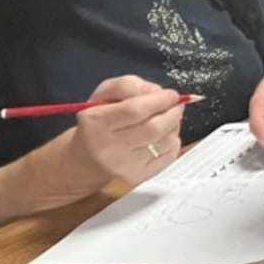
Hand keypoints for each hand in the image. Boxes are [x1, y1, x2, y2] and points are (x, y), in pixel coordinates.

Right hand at [70, 75, 189, 185]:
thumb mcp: (105, 94)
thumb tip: (157, 92)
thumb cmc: (99, 121)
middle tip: (176, 105)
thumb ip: (129, 86)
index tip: (172, 95)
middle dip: (172, 113)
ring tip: (168, 119)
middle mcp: (108, 148)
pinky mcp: (136, 177)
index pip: (134, 110)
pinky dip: (173, 142)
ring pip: (163, 142)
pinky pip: (168, 157)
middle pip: (153, 128)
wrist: (87, 159)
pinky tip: (164, 135)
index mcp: (96, 122)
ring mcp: (123, 166)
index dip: (159, 100)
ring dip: (174, 126)